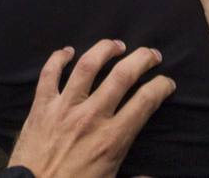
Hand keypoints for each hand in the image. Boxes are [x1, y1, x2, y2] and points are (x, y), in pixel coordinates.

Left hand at [7, 42, 173, 177]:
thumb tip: (154, 177)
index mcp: (112, 139)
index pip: (145, 102)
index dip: (161, 87)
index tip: (167, 82)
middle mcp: (91, 117)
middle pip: (121, 76)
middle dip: (141, 60)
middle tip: (152, 53)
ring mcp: (64, 108)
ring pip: (87, 66)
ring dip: (104, 50)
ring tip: (116, 44)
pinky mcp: (41, 107)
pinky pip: (48, 74)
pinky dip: (57, 58)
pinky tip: (67, 50)